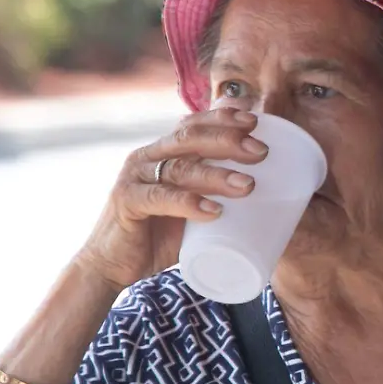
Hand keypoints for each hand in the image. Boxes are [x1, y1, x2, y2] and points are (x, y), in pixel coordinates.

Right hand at [73, 108, 267, 291]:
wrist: (113, 264)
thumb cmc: (158, 235)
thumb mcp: (191, 209)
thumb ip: (214, 196)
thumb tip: (269, 198)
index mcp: (163, 153)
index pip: (193, 124)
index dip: (222, 118)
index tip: (255, 121)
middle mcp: (148, 157)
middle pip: (190, 139)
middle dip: (229, 141)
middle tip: (261, 152)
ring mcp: (135, 178)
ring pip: (180, 168)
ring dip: (217, 175)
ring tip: (248, 186)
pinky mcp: (126, 202)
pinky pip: (160, 198)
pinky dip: (189, 203)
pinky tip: (213, 211)